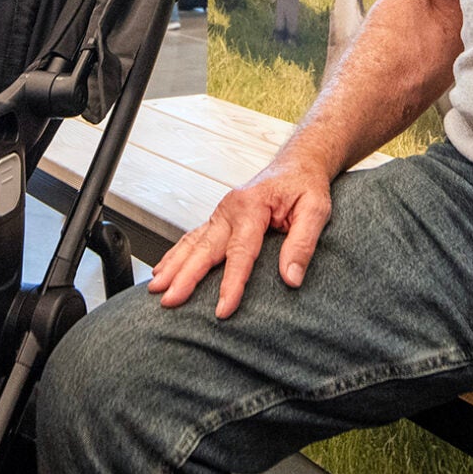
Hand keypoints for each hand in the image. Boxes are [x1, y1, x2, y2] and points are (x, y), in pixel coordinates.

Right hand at [147, 154, 332, 318]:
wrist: (297, 164)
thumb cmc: (305, 187)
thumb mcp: (316, 211)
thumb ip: (303, 244)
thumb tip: (291, 278)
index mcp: (252, 206)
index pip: (240, 252)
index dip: (231, 283)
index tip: (223, 309)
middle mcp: (230, 208)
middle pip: (204, 248)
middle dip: (185, 277)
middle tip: (170, 300)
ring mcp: (221, 213)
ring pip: (192, 244)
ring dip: (173, 267)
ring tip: (156, 289)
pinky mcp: (218, 219)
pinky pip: (193, 238)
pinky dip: (176, 256)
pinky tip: (163, 270)